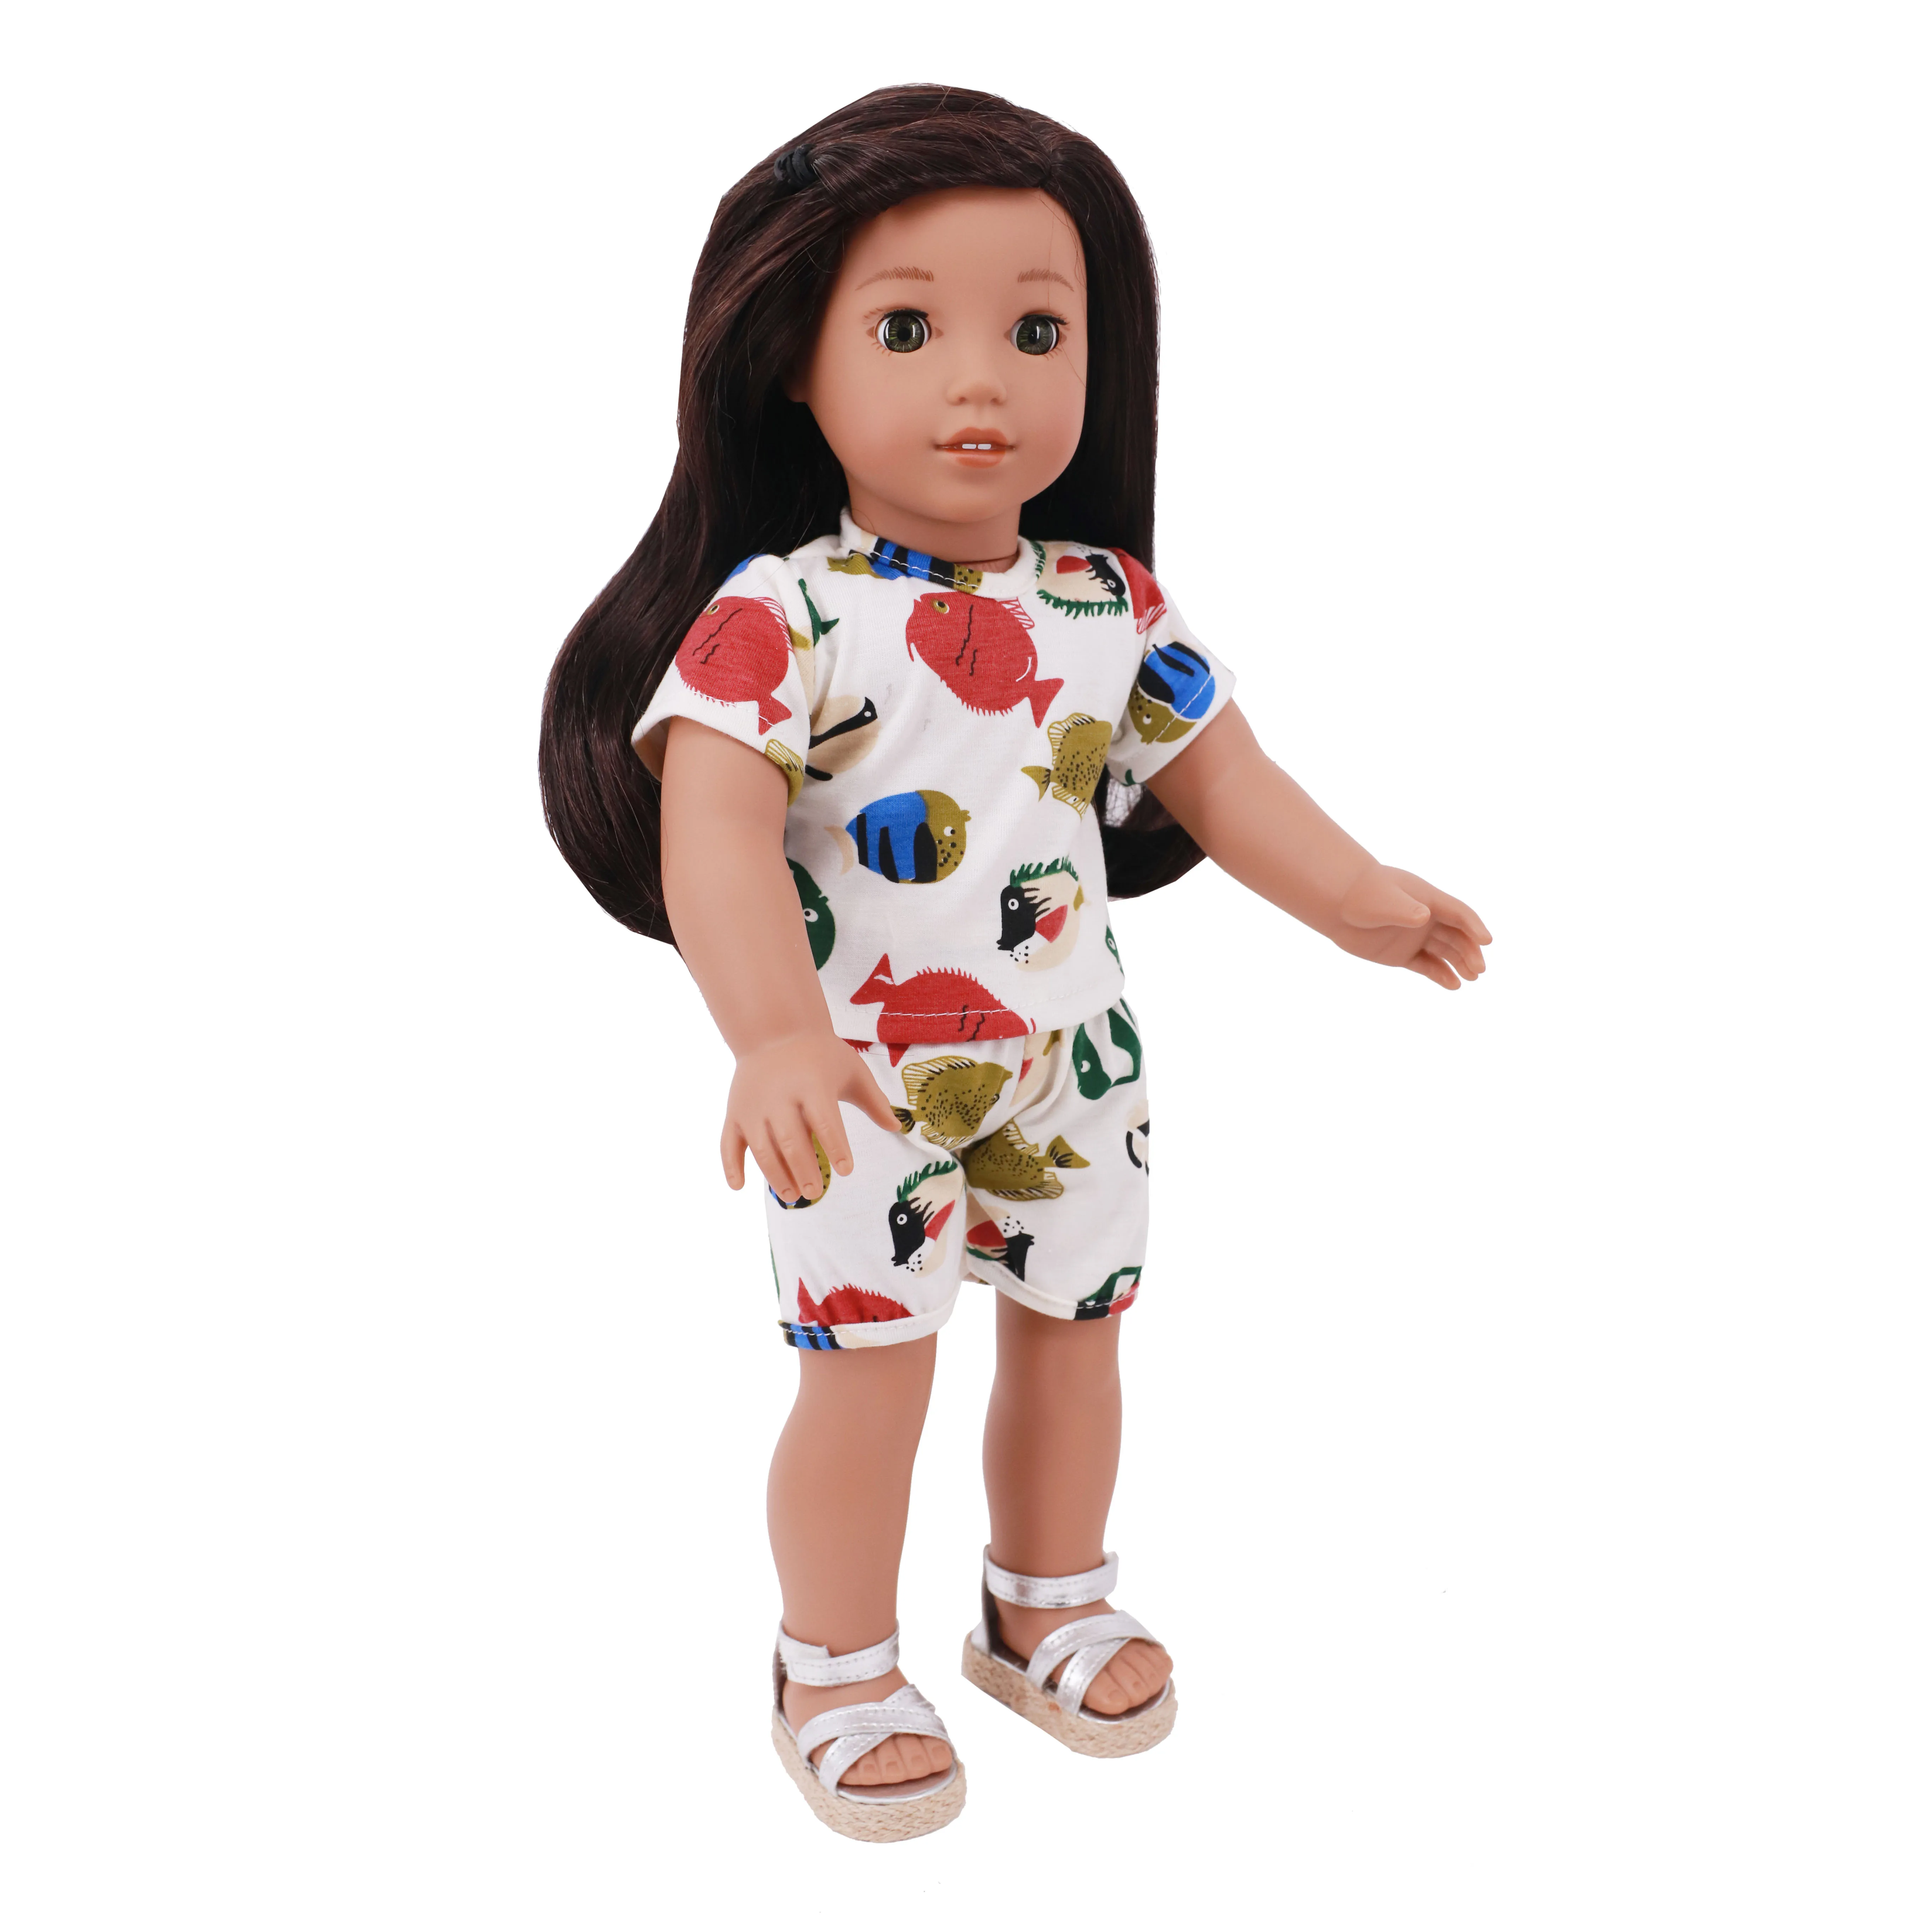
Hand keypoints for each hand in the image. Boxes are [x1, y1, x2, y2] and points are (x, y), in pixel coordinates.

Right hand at [720, 1029, 903, 1200]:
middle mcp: (780, 1097)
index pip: (825, 1122)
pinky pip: (728, 1143)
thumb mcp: (852, 1070)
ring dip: (775, 1175)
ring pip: (762, 1148)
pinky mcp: (735, 1113)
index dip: (836, 1147)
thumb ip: (874, 1100)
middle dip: (804, 1171)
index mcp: (812, 1085)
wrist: (774, 1030)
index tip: (846, 1170)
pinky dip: (730, 1166)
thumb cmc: (821, 1055)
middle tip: (816, 1193)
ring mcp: (753, 1107)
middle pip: (792, 1141)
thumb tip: (898, 1127)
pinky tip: (739, 1186)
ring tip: (792, 1196)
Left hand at [1331, 864, 1492, 989]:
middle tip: (1479, 970)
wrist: (1335, 905)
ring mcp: (1416, 937)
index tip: (1486, 941)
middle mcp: (1427, 919)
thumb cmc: (1360, 895)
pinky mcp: (1403, 955)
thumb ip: (1404, 909)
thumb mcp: (1383, 900)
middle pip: (1458, 936)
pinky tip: (1454, 985)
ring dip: (1460, 964)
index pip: (1459, 913)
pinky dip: (1441, 975)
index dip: (1474, 926)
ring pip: (1446, 952)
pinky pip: (1428, 966)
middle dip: (1470, 951)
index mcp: (1428, 900)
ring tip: (1472, 978)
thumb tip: (1424, 916)